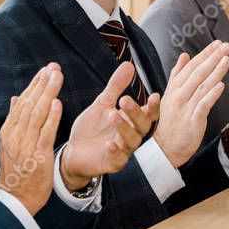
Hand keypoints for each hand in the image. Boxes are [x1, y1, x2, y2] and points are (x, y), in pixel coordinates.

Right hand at [0, 64, 62, 214]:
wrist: (16, 199)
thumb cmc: (17, 171)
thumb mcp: (11, 144)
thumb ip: (15, 120)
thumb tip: (16, 98)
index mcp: (9, 131)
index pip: (23, 102)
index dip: (34, 85)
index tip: (44, 70)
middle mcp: (15, 136)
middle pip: (30, 104)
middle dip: (42, 83)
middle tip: (54, 67)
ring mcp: (26, 145)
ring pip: (37, 114)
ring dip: (48, 93)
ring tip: (57, 77)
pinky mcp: (38, 156)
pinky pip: (45, 133)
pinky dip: (51, 118)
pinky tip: (57, 103)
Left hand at [60, 62, 161, 189]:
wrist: (74, 151)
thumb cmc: (91, 128)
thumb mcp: (102, 104)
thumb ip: (116, 87)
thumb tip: (129, 65)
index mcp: (131, 121)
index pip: (147, 114)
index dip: (152, 106)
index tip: (154, 95)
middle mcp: (130, 136)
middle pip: (141, 125)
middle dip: (134, 113)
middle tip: (124, 100)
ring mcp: (124, 151)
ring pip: (131, 141)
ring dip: (123, 128)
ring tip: (112, 116)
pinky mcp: (113, 163)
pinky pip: (118, 159)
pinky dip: (115, 151)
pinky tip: (109, 143)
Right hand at [154, 41, 228, 166]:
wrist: (165, 148)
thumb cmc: (171, 122)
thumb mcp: (170, 95)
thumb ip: (177, 75)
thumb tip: (184, 55)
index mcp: (174, 88)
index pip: (191, 67)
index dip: (205, 54)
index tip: (217, 44)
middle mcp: (179, 96)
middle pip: (198, 73)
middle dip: (212, 58)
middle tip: (226, 46)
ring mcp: (185, 108)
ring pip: (202, 86)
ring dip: (215, 72)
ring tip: (227, 60)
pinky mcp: (193, 121)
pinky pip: (203, 105)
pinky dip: (212, 95)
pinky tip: (221, 85)